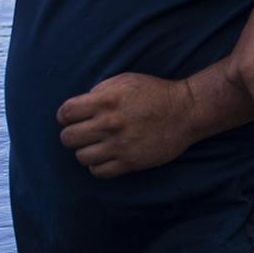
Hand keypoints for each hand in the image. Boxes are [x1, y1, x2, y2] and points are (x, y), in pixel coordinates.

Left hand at [57, 73, 195, 177]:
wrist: (188, 111)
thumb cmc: (156, 93)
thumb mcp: (126, 81)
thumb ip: (100, 91)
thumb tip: (80, 107)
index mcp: (106, 101)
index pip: (65, 113)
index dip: (65, 116)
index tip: (73, 118)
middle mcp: (110, 123)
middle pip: (68, 138)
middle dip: (74, 134)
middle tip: (86, 132)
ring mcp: (120, 145)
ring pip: (81, 157)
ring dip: (87, 151)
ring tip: (98, 145)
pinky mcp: (130, 161)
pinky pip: (98, 171)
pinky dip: (98, 165)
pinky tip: (108, 156)